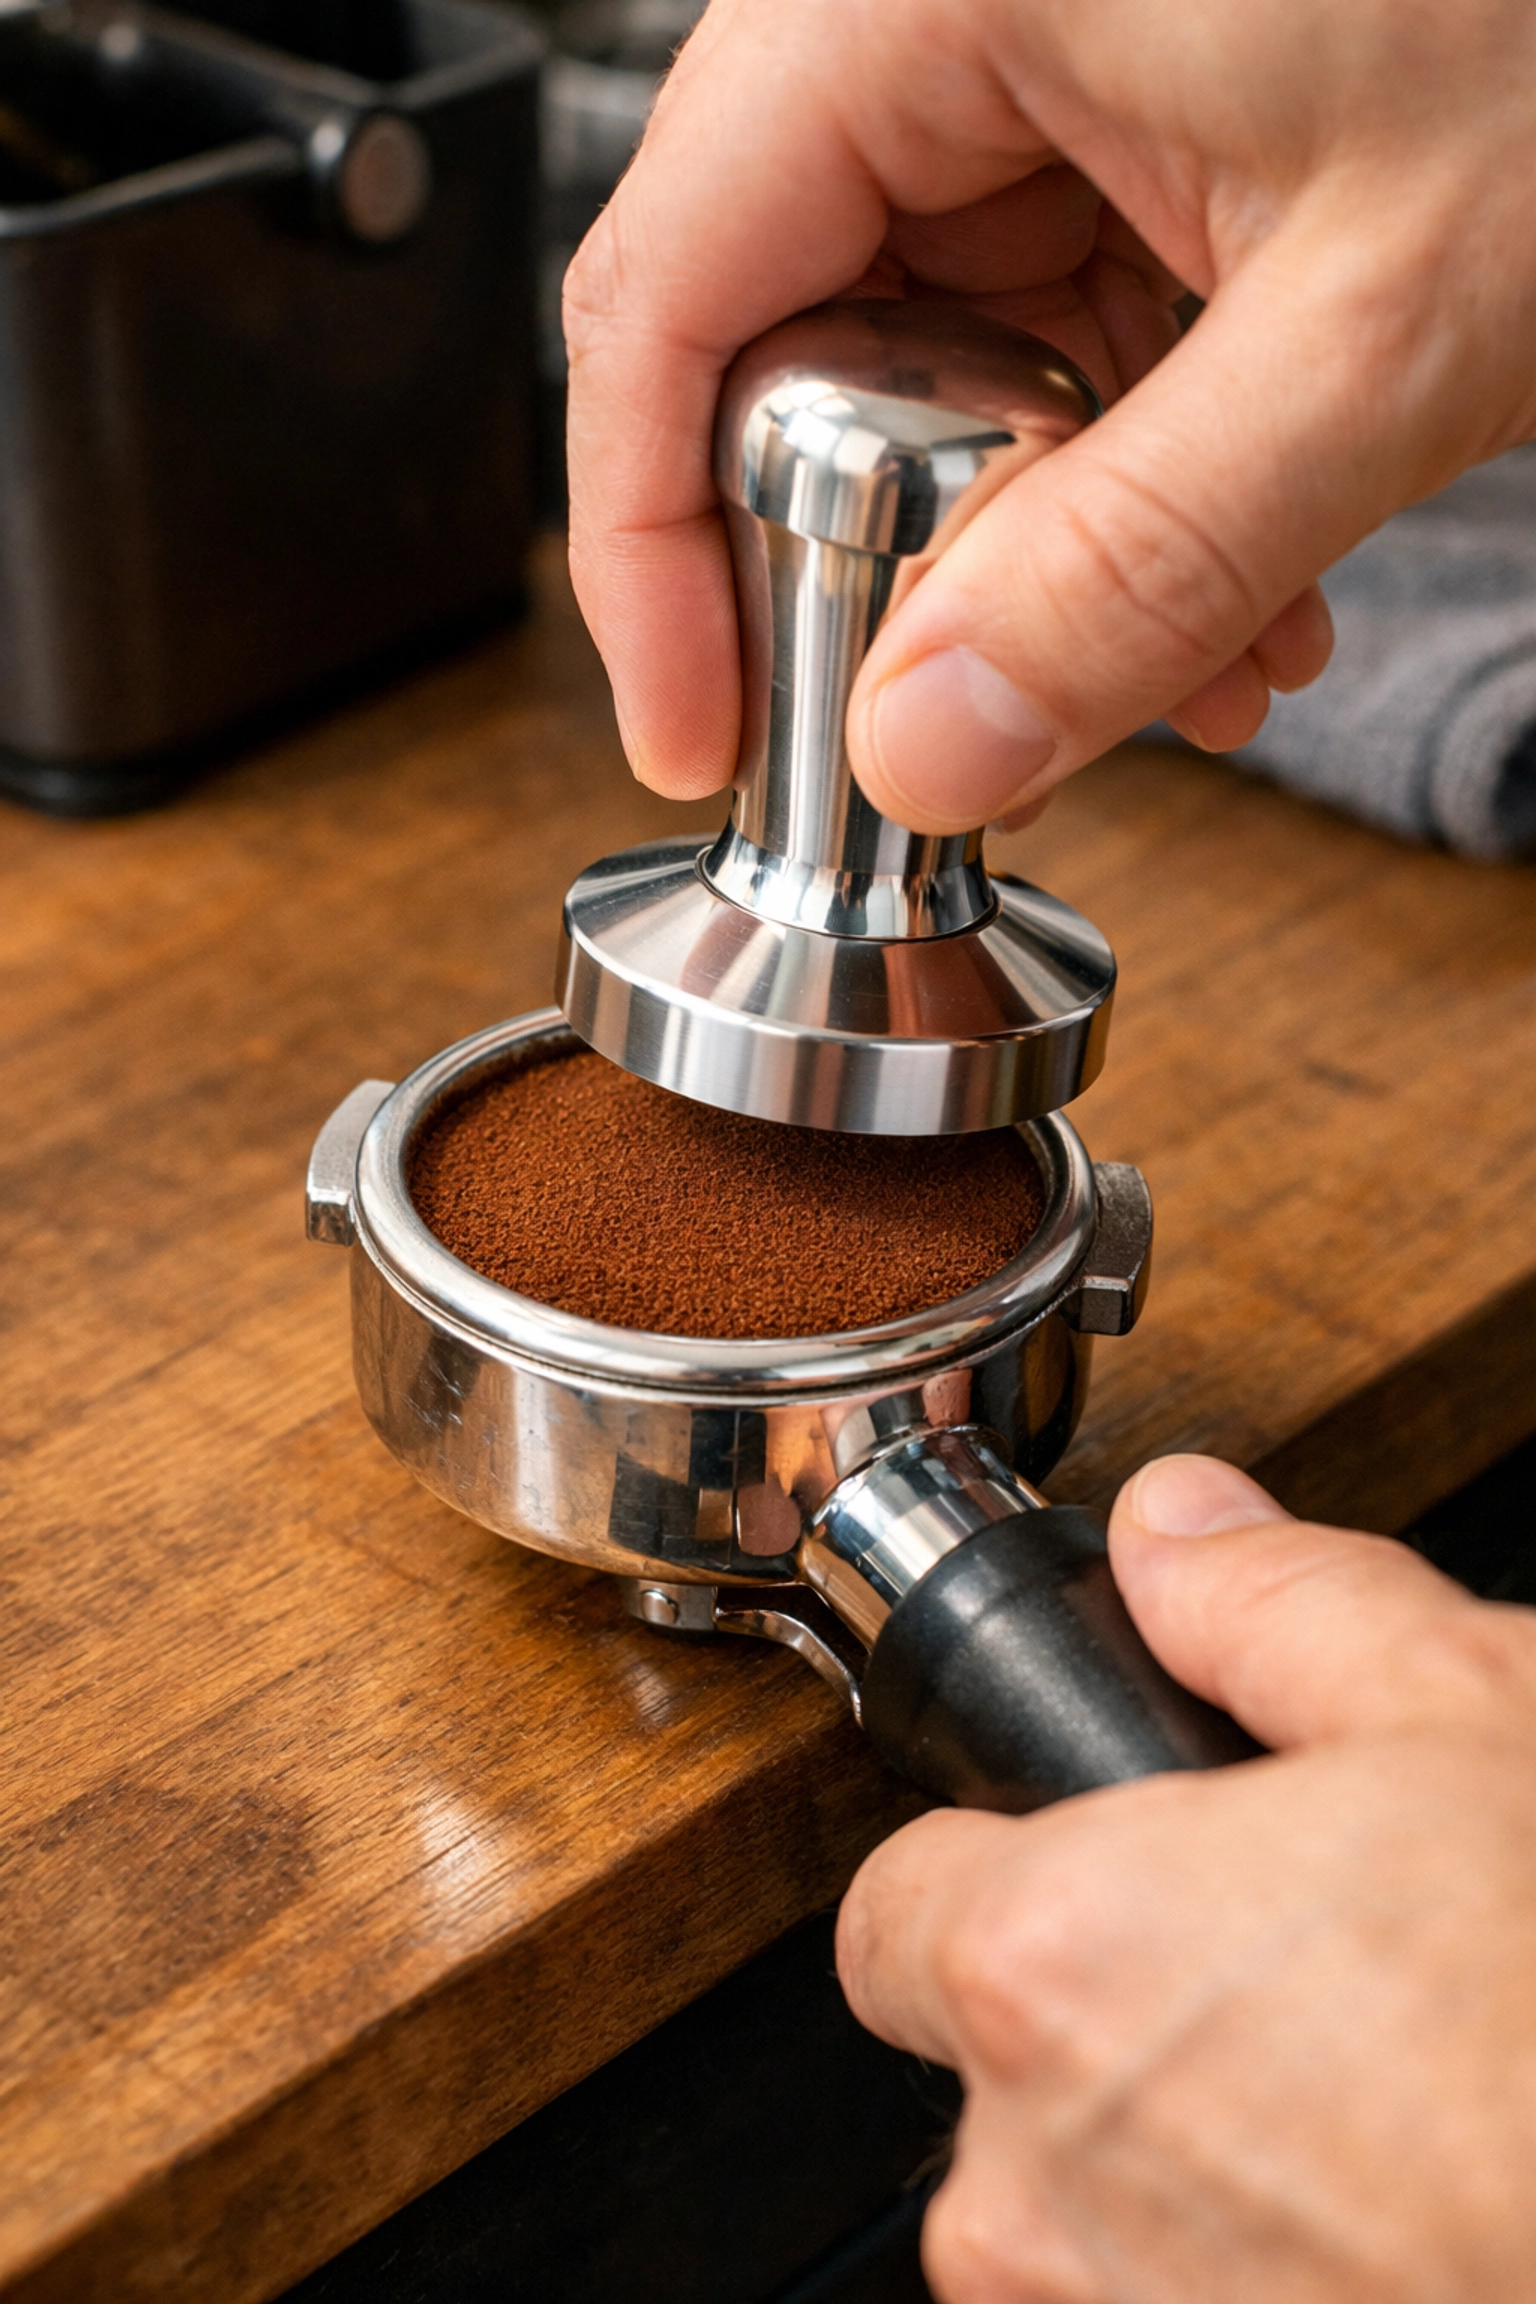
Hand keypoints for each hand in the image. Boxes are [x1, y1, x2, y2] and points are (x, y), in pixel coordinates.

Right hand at [565, 0, 1535, 832]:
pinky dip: (1133, 478)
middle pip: (789, 345)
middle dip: (901, 577)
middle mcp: (944, 4)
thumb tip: (931, 749)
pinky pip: (1057, 333)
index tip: (696, 733)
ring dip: (1051, 555)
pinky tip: (1250, 576)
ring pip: (937, 365)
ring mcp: (1039, 55)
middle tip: (988, 726)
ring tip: (1203, 662)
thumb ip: (1134, 565)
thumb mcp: (1374, 331)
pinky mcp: (1129, 111)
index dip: (644, 546)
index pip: (664, 291)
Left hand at [836, 1455, 1535, 2301]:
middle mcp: (1033, 2192)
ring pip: (1082, 2226)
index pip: (895, 1905)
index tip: (1109, 1872)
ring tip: (1373, 2123)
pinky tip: (1392, 2238)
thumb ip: (1280, 1608)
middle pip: (994, 2073)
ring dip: (1186, 2179)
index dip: (1004, 1869)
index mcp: (1056, 1966)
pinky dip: (1249, 2287)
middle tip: (1295, 1994)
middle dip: (1115, 2023)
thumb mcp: (1476, 1723)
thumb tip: (1181, 1529)